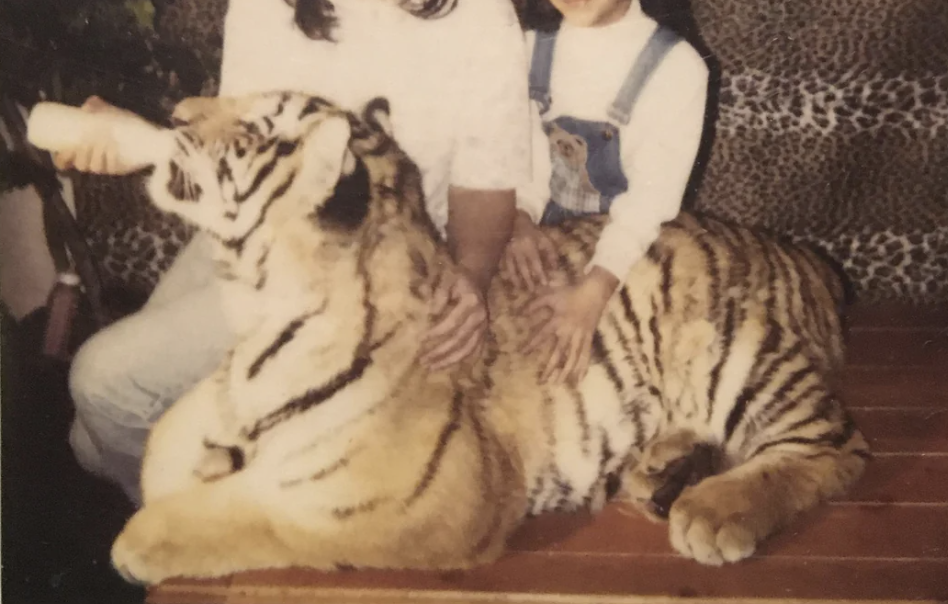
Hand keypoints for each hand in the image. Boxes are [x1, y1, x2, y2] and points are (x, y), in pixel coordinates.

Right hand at [51, 96, 149, 174]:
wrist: (148, 133)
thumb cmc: (125, 123)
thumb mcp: (109, 112)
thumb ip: (96, 106)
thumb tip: (87, 104)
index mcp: (84, 148)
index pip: (66, 160)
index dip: (62, 158)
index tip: (66, 149)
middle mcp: (93, 159)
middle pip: (80, 164)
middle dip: (82, 152)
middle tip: (89, 139)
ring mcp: (106, 166)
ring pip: (94, 167)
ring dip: (96, 153)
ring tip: (105, 140)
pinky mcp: (118, 169)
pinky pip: (110, 168)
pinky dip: (110, 157)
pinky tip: (114, 147)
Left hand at [419, 268, 488, 370]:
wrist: (478, 279)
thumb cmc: (459, 279)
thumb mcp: (447, 280)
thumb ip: (439, 295)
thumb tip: (431, 314)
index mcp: (471, 303)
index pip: (452, 323)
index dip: (436, 333)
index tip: (420, 340)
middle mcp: (480, 318)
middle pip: (459, 340)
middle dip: (440, 352)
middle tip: (422, 361)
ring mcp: (484, 327)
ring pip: (467, 350)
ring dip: (449, 360)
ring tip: (432, 367)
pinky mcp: (485, 333)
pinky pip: (475, 351)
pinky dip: (462, 360)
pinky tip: (448, 366)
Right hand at [502, 210, 556, 289]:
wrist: (517, 221)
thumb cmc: (533, 232)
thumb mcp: (545, 240)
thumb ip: (551, 253)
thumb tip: (555, 268)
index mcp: (530, 245)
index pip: (535, 263)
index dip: (540, 274)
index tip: (544, 284)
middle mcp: (518, 249)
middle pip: (523, 268)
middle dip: (528, 280)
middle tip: (532, 291)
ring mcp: (509, 251)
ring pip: (512, 267)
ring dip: (516, 279)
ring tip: (519, 288)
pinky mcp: (503, 251)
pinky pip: (505, 264)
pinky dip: (508, 272)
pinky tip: (510, 279)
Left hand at [522, 267, 618, 384]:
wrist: (594, 292)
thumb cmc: (571, 293)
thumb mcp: (550, 295)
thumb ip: (535, 304)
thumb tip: (520, 312)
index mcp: (557, 322)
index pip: (541, 336)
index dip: (531, 344)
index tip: (521, 353)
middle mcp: (568, 332)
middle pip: (558, 353)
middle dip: (550, 368)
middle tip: (542, 381)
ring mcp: (580, 337)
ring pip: (573, 358)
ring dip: (566, 372)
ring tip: (559, 384)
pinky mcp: (589, 338)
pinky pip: (586, 355)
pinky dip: (583, 368)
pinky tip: (580, 379)